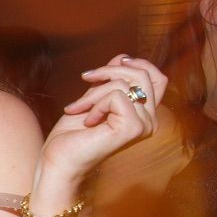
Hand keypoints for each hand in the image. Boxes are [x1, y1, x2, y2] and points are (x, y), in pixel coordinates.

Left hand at [43, 55, 163, 180]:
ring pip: (123, 84)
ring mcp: (144, 125)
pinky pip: (116, 95)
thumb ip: (111, 80)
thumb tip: (123, 57)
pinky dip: (95, 103)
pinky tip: (87, 121)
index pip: (157, 78)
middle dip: (109, 71)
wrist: (58, 160)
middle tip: (86, 79)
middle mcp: (150, 121)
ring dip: (94, 91)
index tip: (112, 64)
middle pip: (142, 74)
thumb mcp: (94, 98)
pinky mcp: (134, 128)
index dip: (137, 64)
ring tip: (79, 108)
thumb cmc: (72, 134)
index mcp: (145, 114)